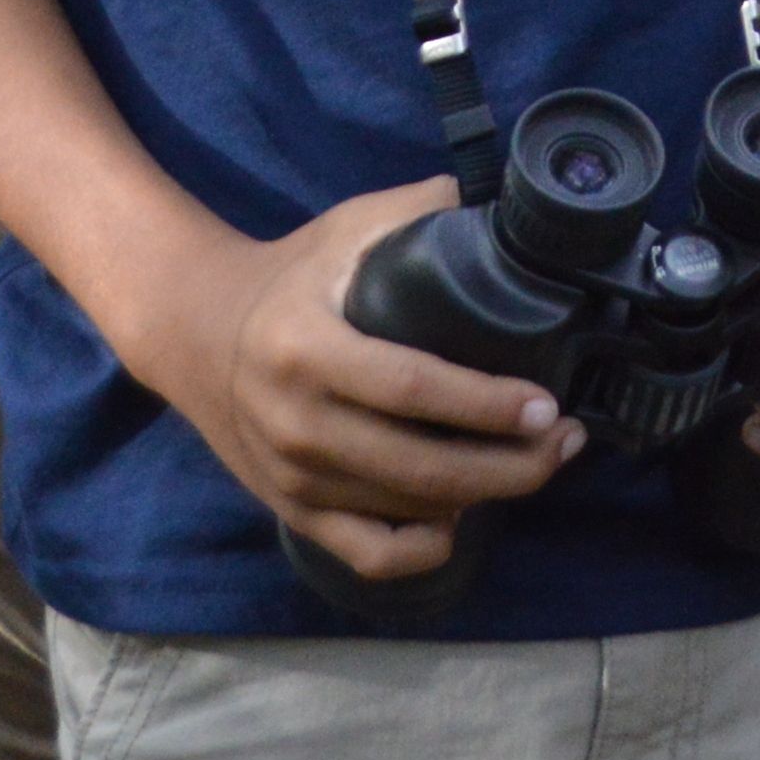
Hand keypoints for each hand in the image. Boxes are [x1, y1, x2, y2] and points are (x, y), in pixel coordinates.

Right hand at [128, 180, 581, 586]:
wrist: (194, 333)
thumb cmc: (289, 278)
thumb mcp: (344, 229)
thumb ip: (416, 211)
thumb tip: (502, 206)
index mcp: (308, 348)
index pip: (411, 388)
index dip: (486, 404)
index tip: (547, 405)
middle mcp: (296, 422)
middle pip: (419, 466)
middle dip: (509, 464)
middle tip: (565, 443)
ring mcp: (292, 477)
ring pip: (405, 510)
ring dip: (483, 496)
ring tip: (539, 463)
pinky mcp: (292, 511)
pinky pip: (368, 554)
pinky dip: (423, 548)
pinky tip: (461, 516)